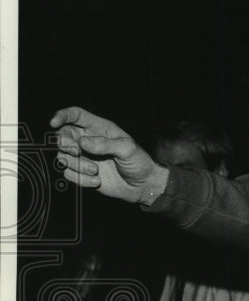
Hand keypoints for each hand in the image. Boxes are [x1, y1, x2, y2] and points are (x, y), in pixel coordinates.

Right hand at [50, 107, 168, 203]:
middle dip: (65, 144)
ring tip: (95, 170)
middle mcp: (89, 141)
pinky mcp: (83, 173)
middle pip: (62, 136)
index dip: (62, 116)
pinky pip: (69, 174)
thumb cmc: (139, 163)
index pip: (76, 115)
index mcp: (100, 128)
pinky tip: (97, 181)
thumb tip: (82, 142)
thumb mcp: (128, 149)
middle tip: (77, 152)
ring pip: (62, 157)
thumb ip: (106, 144)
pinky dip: (80, 179)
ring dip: (76, 165)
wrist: (142, 186)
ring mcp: (84, 157)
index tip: (54, 123)